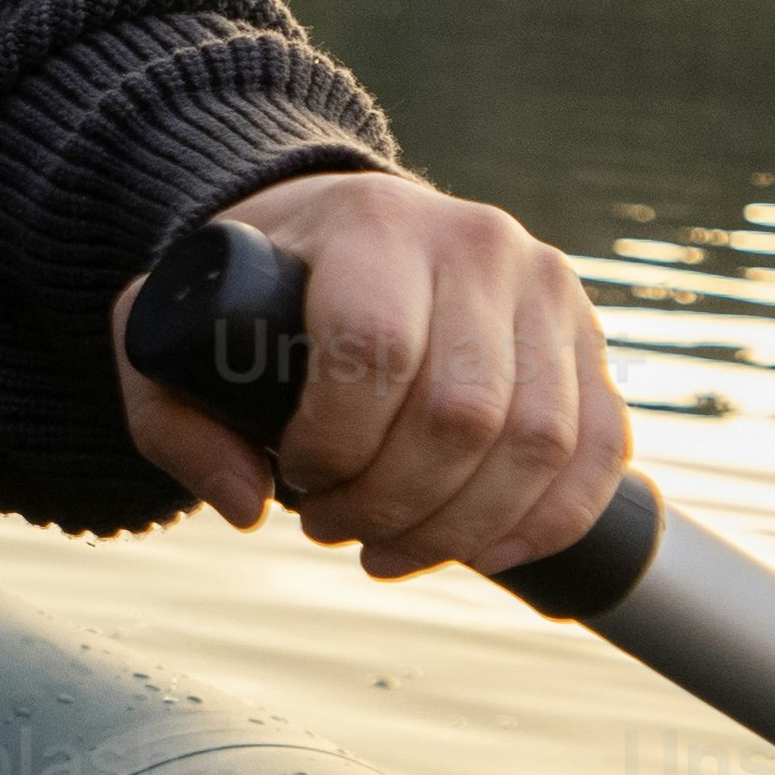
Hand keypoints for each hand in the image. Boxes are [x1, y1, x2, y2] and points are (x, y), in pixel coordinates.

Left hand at [114, 169, 631, 584]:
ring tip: (390, 543)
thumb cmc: (252, 295)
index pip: (374, 350)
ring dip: (461, 526)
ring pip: (538, 442)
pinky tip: (487, 550)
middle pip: (462, 412)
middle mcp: (475, 241)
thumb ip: (176, 421)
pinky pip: (601, 447)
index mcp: (372, 223)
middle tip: (332, 525)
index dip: (335, 445)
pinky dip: (550, 519)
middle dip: (392, 503)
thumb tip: (246, 506)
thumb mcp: (173, 336)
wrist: (335, 233)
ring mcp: (545, 286)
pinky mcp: (586, 335)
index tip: (294, 477)